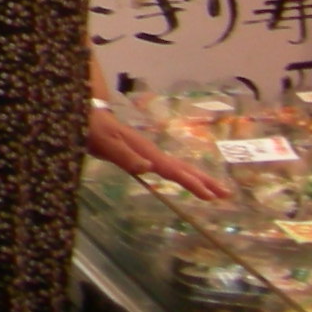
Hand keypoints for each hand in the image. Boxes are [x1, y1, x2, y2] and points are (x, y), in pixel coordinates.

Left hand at [87, 106, 234, 202]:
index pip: (172, 170)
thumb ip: (124, 156)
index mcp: (145, 151)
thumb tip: (149, 168)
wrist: (85, 116)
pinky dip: (182, 175)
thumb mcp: (104, 143)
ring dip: (197, 178)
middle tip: (226, 194)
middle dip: (204, 181)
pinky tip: (186, 180)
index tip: (209, 196)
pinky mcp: (142, 154)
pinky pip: (168, 167)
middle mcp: (150, 151)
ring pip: (177, 167)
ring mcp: (148, 152)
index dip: (191, 183)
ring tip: (216, 191)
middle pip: (182, 167)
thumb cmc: (93, 130)